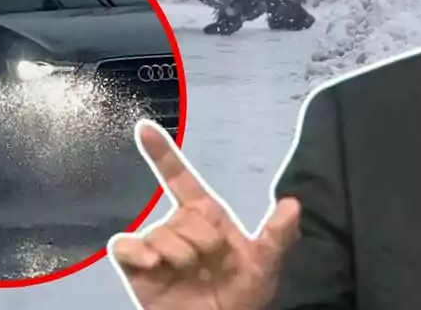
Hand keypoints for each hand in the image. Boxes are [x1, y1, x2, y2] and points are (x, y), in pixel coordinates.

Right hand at [110, 122, 301, 309]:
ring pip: (161, 233)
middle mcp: (178, 225)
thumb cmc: (239, 296)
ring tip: (190, 276)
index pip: (180, 178)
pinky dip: (139, 253)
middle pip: (184, 216)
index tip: (144, 127)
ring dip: (180, 257)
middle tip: (212, 266)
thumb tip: (293, 205)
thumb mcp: (264, 267)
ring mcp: (155, 245)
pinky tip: (154, 265)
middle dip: (203, 243)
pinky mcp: (136, 265)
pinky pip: (127, 246)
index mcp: (205, 216)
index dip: (162, 153)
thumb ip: (276, 236)